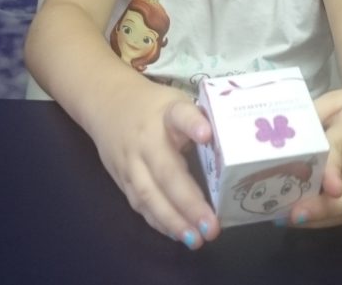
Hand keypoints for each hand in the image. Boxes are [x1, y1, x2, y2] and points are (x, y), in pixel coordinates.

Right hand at [86, 80, 219, 248]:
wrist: (107, 103)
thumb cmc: (154, 106)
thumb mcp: (177, 102)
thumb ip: (200, 122)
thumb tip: (234, 143)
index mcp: (167, 114)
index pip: (180, 115)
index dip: (193, 124)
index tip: (207, 134)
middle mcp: (146, 140)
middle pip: (166, 172)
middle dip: (188, 203)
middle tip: (211, 227)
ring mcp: (130, 162)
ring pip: (149, 195)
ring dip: (173, 221)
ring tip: (195, 239)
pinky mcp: (121, 179)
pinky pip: (140, 204)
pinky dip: (159, 222)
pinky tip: (178, 235)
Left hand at [288, 86, 341, 227]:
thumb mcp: (337, 99)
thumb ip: (313, 116)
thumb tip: (283, 137)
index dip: (331, 168)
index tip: (321, 184)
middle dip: (327, 207)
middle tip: (295, 214)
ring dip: (321, 219)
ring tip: (287, 220)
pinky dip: (327, 220)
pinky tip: (302, 219)